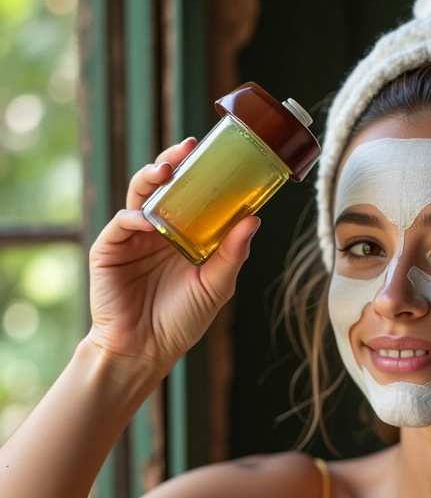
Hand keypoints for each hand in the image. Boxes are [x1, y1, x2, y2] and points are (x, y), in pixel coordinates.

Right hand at [86, 139, 260, 368]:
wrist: (145, 350)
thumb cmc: (182, 320)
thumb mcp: (216, 286)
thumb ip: (231, 254)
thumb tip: (253, 219)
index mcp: (184, 235)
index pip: (192, 195)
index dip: (201, 173)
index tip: (216, 153)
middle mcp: (158, 230)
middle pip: (164, 186)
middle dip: (174, 162)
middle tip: (187, 148)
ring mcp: (133, 237)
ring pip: (139, 195)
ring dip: (150, 178)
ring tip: (167, 170)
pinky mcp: (109, 249)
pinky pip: (120, 223)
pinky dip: (133, 217)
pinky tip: (147, 220)